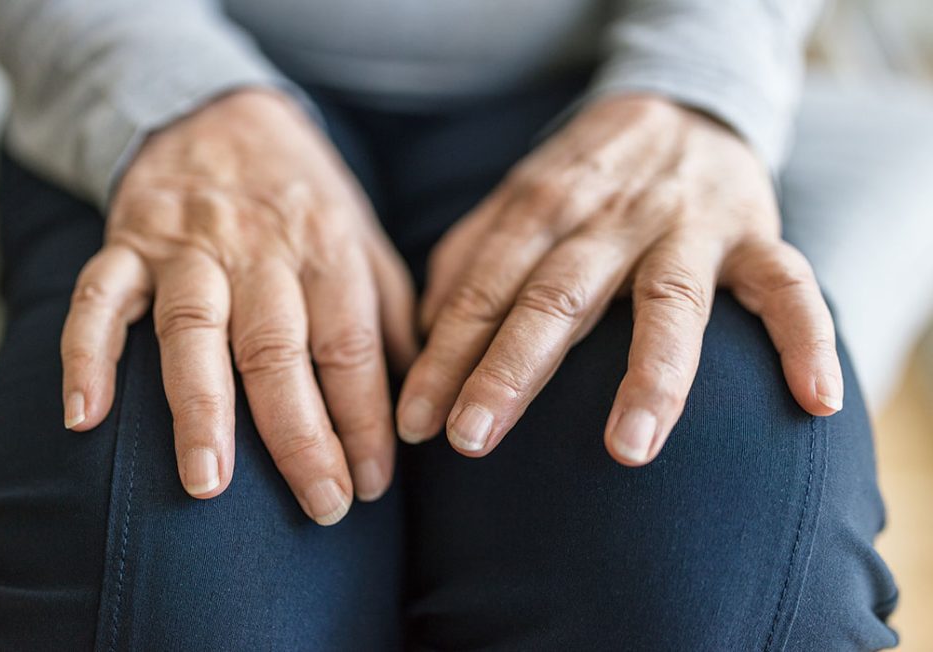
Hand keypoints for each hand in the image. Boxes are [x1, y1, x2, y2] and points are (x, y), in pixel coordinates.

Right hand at [60, 90, 416, 523]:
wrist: (219, 111)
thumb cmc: (301, 194)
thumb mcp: (363, 236)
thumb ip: (388, 311)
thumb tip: (416, 395)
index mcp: (325, 247)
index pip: (349, 346)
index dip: (365, 419)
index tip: (374, 484)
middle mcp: (258, 248)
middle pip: (277, 349)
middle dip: (300, 435)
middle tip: (321, 506)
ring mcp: (186, 246)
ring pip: (192, 329)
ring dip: (200, 408)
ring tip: (209, 484)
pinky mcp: (126, 243)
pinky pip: (97, 297)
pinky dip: (86, 354)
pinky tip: (83, 418)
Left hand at [397, 95, 840, 464]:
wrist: (682, 105)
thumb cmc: (587, 179)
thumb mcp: (517, 202)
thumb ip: (468, 260)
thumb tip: (426, 335)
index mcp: (542, 208)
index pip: (484, 289)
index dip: (445, 355)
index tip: (414, 424)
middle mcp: (611, 217)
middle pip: (556, 297)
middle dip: (510, 369)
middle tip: (470, 439)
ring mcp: (687, 226)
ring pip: (668, 302)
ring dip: (650, 375)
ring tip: (626, 449)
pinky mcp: (755, 234)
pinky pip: (788, 285)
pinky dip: (805, 337)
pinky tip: (814, 401)